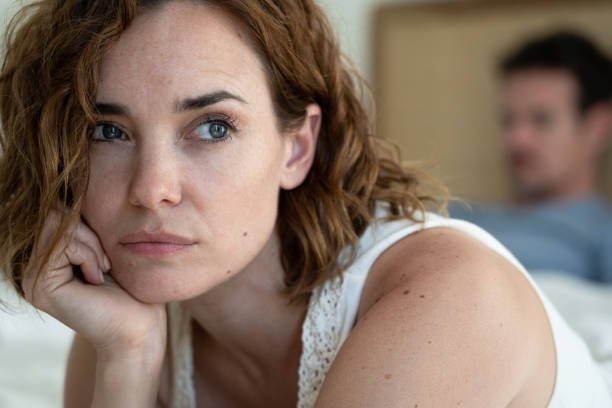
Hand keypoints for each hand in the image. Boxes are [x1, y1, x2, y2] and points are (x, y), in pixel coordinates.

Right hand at [22, 208, 166, 359]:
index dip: (84, 220)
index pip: (54, 210)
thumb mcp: (104, 245)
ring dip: (91, 243)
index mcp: (46, 258)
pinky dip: (89, 254)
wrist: (140, 326)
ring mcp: (32, 278)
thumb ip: (82, 225)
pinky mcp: (41, 286)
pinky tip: (98, 277)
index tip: (105, 250)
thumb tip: (71, 191)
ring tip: (103, 268)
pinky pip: (64, 245)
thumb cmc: (130, 286)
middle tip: (105, 260)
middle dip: (87, 231)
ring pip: (57, 226)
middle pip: (52, 214)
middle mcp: (31, 268)